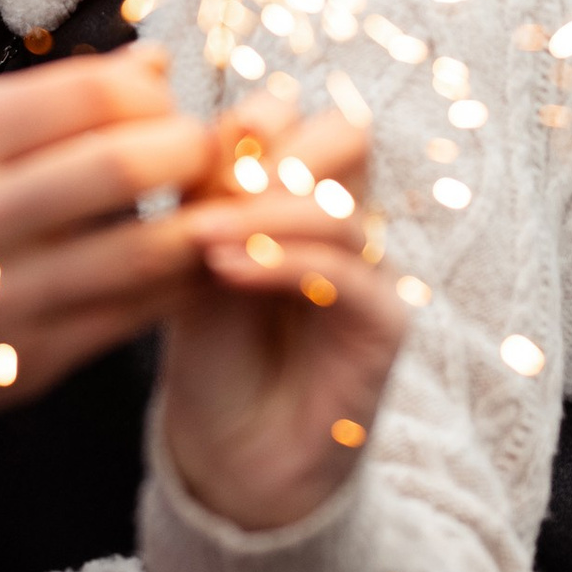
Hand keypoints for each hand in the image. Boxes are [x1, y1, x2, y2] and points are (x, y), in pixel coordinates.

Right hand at [0, 50, 216, 435]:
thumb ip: (45, 99)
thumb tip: (152, 64)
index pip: (86, 95)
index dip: (150, 93)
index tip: (164, 101)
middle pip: (120, 167)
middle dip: (189, 148)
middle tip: (205, 149)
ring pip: (140, 253)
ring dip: (201, 221)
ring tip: (215, 204)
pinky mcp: (20, 364)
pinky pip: (130, 317)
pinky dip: (179, 284)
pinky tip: (192, 262)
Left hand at [156, 97, 408, 532]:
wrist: (231, 454)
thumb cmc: (210, 351)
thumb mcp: (193, 261)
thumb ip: (206, 197)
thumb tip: (204, 125)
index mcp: (300, 191)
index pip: (299, 117)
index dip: (252, 119)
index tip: (187, 144)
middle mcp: (345, 220)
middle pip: (346, 135)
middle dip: (277, 145)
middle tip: (216, 176)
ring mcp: (371, 269)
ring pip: (339, 206)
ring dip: (262, 213)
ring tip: (199, 237)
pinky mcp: (384, 324)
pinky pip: (348, 273)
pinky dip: (283, 263)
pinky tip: (227, 272)